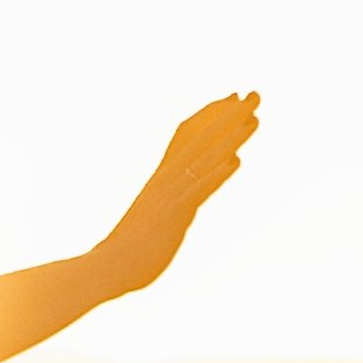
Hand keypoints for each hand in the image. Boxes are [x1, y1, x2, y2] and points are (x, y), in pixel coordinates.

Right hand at [92, 90, 262, 292]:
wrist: (107, 267)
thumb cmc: (129, 249)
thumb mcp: (155, 217)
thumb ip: (172, 205)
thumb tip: (186, 201)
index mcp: (162, 177)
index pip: (187, 136)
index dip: (211, 116)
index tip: (232, 99)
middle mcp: (166, 179)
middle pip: (200, 138)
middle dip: (228, 115)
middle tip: (253, 94)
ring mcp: (170, 195)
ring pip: (204, 158)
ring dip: (231, 136)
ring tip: (254, 118)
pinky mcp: (174, 215)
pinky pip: (198, 190)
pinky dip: (217, 174)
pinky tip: (236, 161)